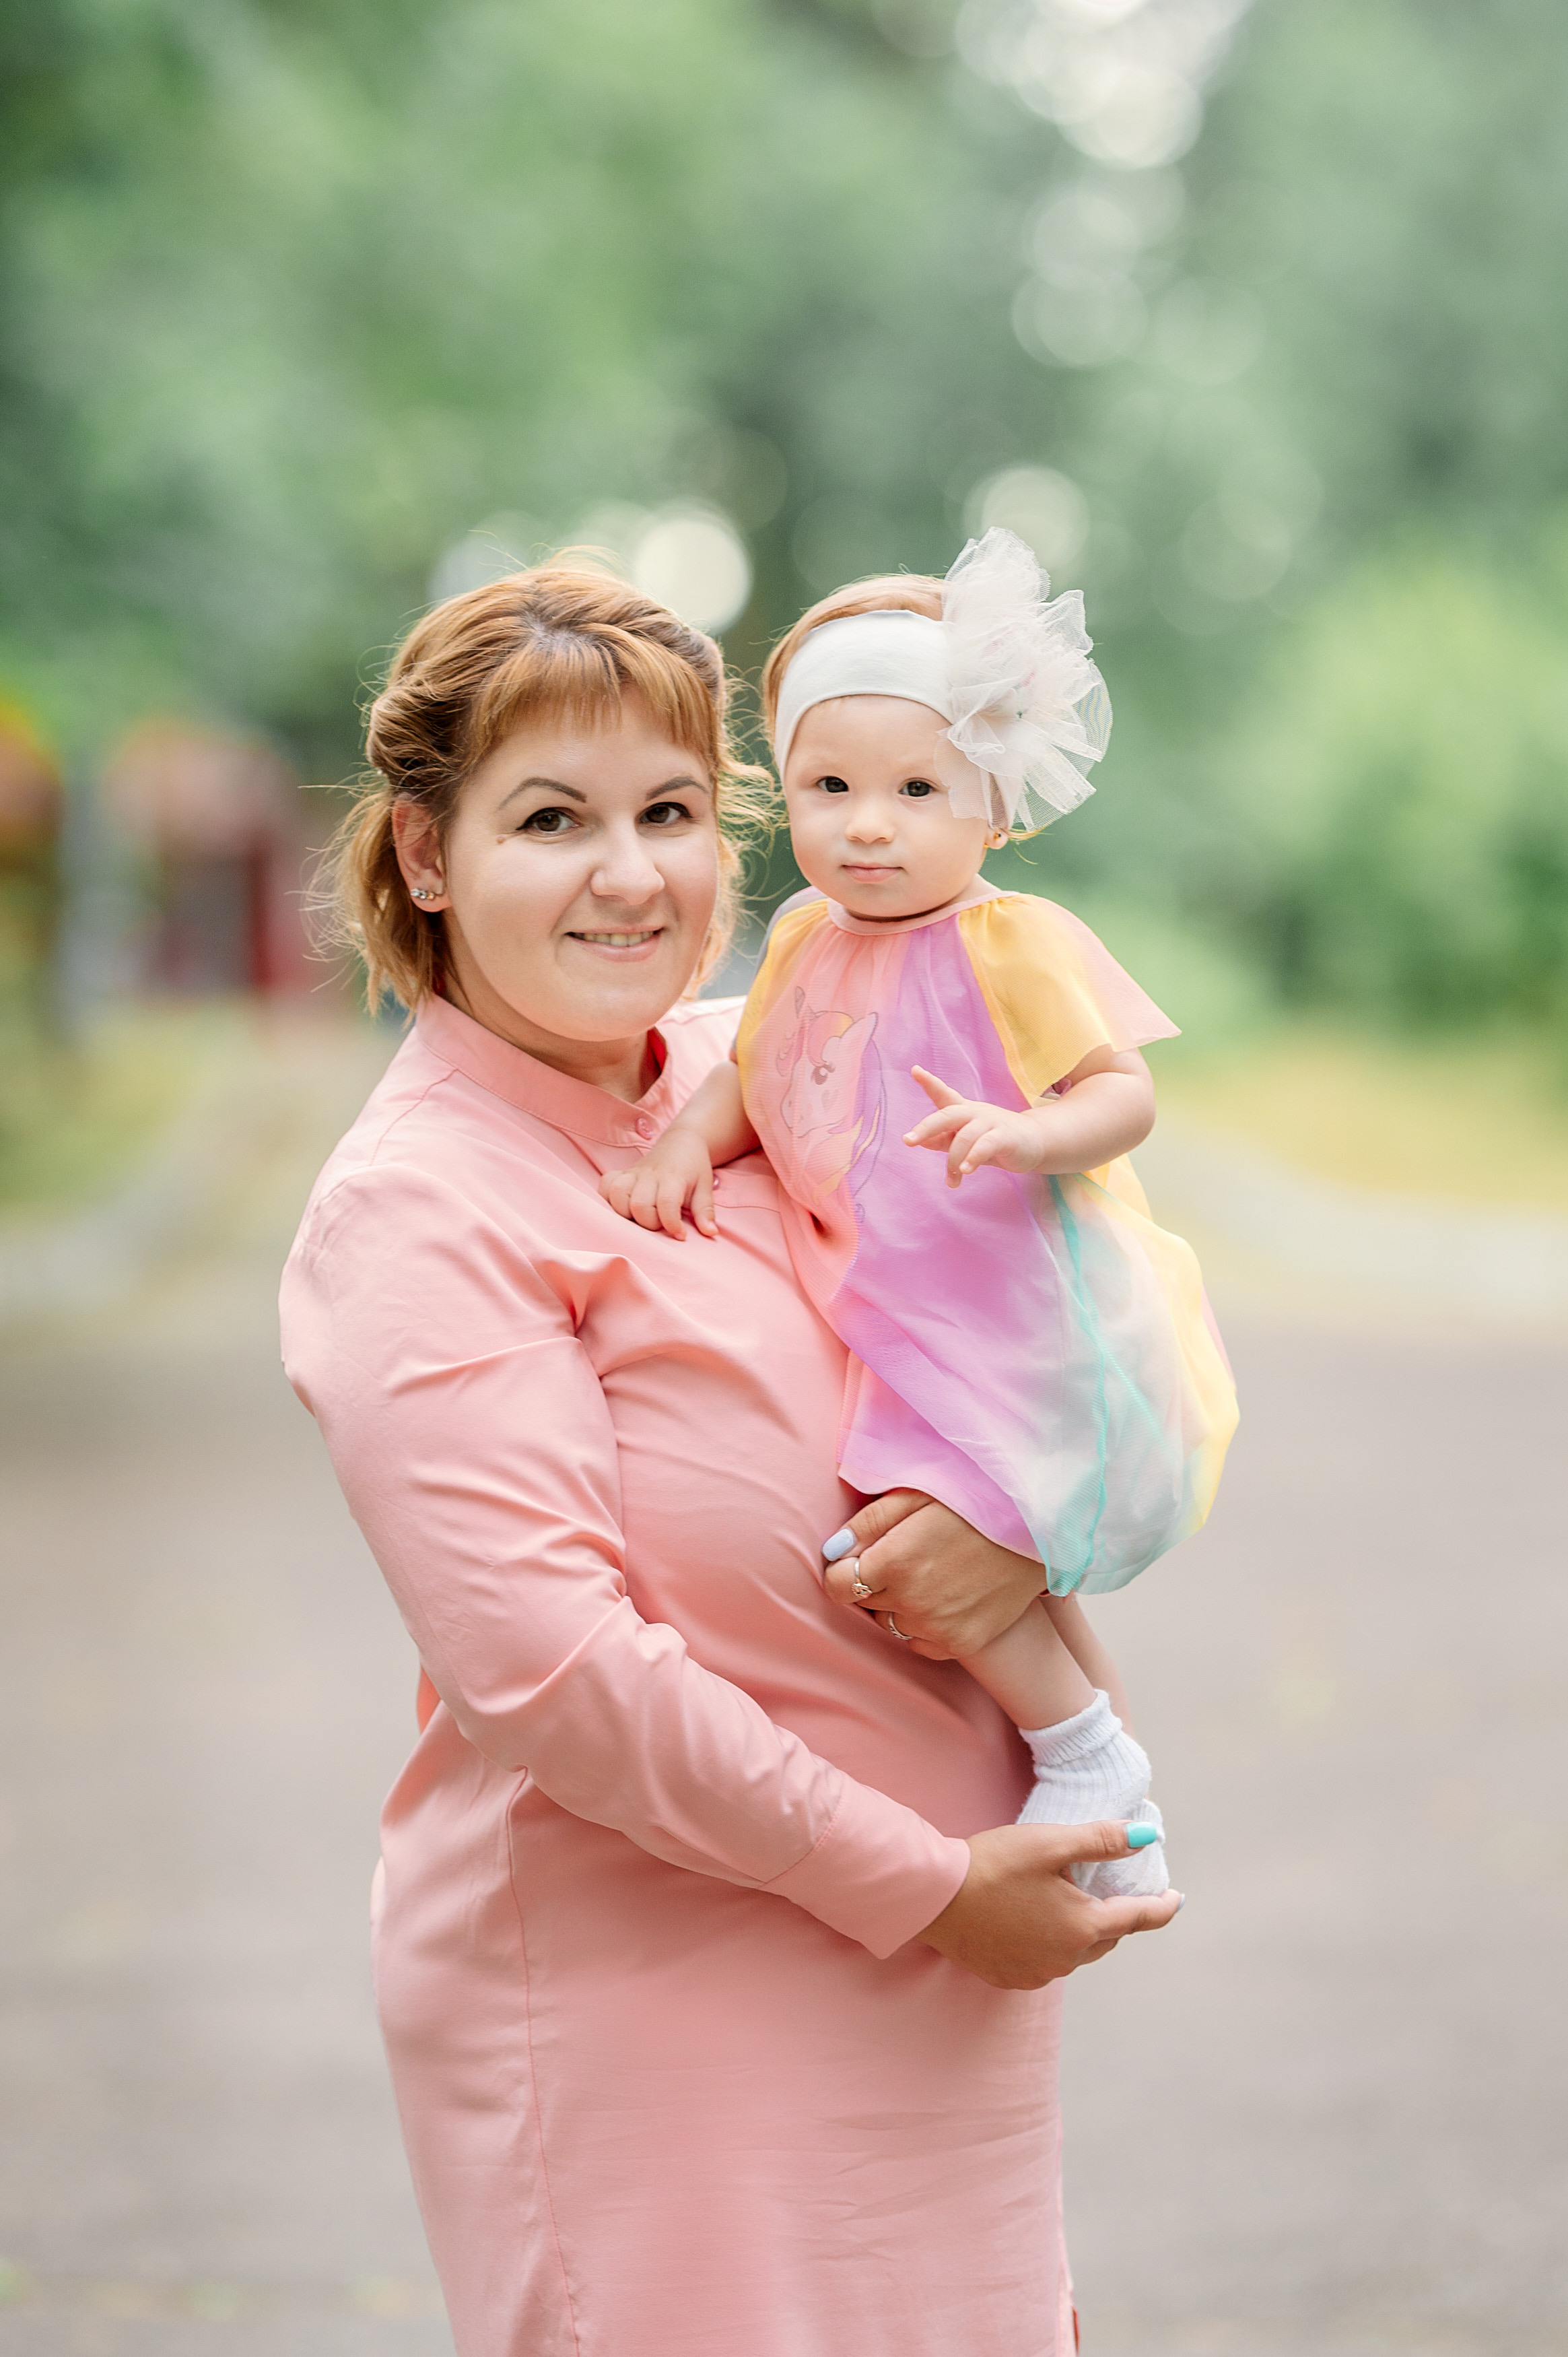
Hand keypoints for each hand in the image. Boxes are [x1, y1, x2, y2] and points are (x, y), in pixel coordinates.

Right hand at [598, 1129, 716, 1241]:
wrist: (681, 1142)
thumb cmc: (694, 1168)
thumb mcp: (705, 1187)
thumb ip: (705, 1211)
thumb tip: (710, 1233)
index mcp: (673, 1177)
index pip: (667, 1203)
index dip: (671, 1224)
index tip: (680, 1234)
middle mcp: (650, 1174)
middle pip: (639, 1204)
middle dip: (649, 1223)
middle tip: (661, 1224)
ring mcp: (633, 1173)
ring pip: (617, 1195)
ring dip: (626, 1213)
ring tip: (641, 1217)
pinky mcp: (621, 1173)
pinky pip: (605, 1185)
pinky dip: (608, 1199)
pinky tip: (622, 1207)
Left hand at [821, 1490, 1044, 1658]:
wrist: (1040, 1527)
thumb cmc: (976, 1500)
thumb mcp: (917, 1492)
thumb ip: (868, 1522)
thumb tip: (833, 1551)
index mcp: (894, 1562)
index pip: (837, 1585)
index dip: (844, 1569)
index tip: (859, 1557)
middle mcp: (911, 1602)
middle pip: (865, 1603)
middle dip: (874, 1580)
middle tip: (906, 1554)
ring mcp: (938, 1627)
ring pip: (892, 1624)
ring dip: (900, 1603)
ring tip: (930, 1572)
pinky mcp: (962, 1644)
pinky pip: (922, 1643)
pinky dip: (925, 1625)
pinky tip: (945, 1597)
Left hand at [904, 1066, 1048, 1187]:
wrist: (1034, 1142)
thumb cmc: (993, 1141)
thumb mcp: (965, 1140)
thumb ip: (943, 1139)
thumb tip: (919, 1141)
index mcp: (963, 1111)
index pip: (944, 1094)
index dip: (929, 1083)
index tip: (915, 1070)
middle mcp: (975, 1112)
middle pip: (947, 1114)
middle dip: (926, 1127)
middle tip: (909, 1140)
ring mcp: (991, 1122)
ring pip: (964, 1138)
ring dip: (953, 1162)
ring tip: (952, 1181)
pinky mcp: (1005, 1136)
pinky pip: (985, 1145)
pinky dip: (972, 1158)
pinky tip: (965, 1170)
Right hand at [917, 1822, 1182, 1988]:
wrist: (935, 1897)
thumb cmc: (994, 1863)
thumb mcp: (1051, 1842)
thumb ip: (1102, 1841)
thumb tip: (1147, 1838)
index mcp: (1082, 1927)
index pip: (1138, 1919)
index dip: (1161, 1908)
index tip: (1177, 1899)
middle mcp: (1066, 1959)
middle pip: (1107, 1937)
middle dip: (1117, 1916)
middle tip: (1114, 1892)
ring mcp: (1037, 1973)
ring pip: (1077, 1952)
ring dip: (1082, 1930)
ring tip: (1071, 1903)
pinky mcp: (1010, 1977)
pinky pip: (1046, 1962)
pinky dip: (1051, 1943)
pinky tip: (1034, 1922)